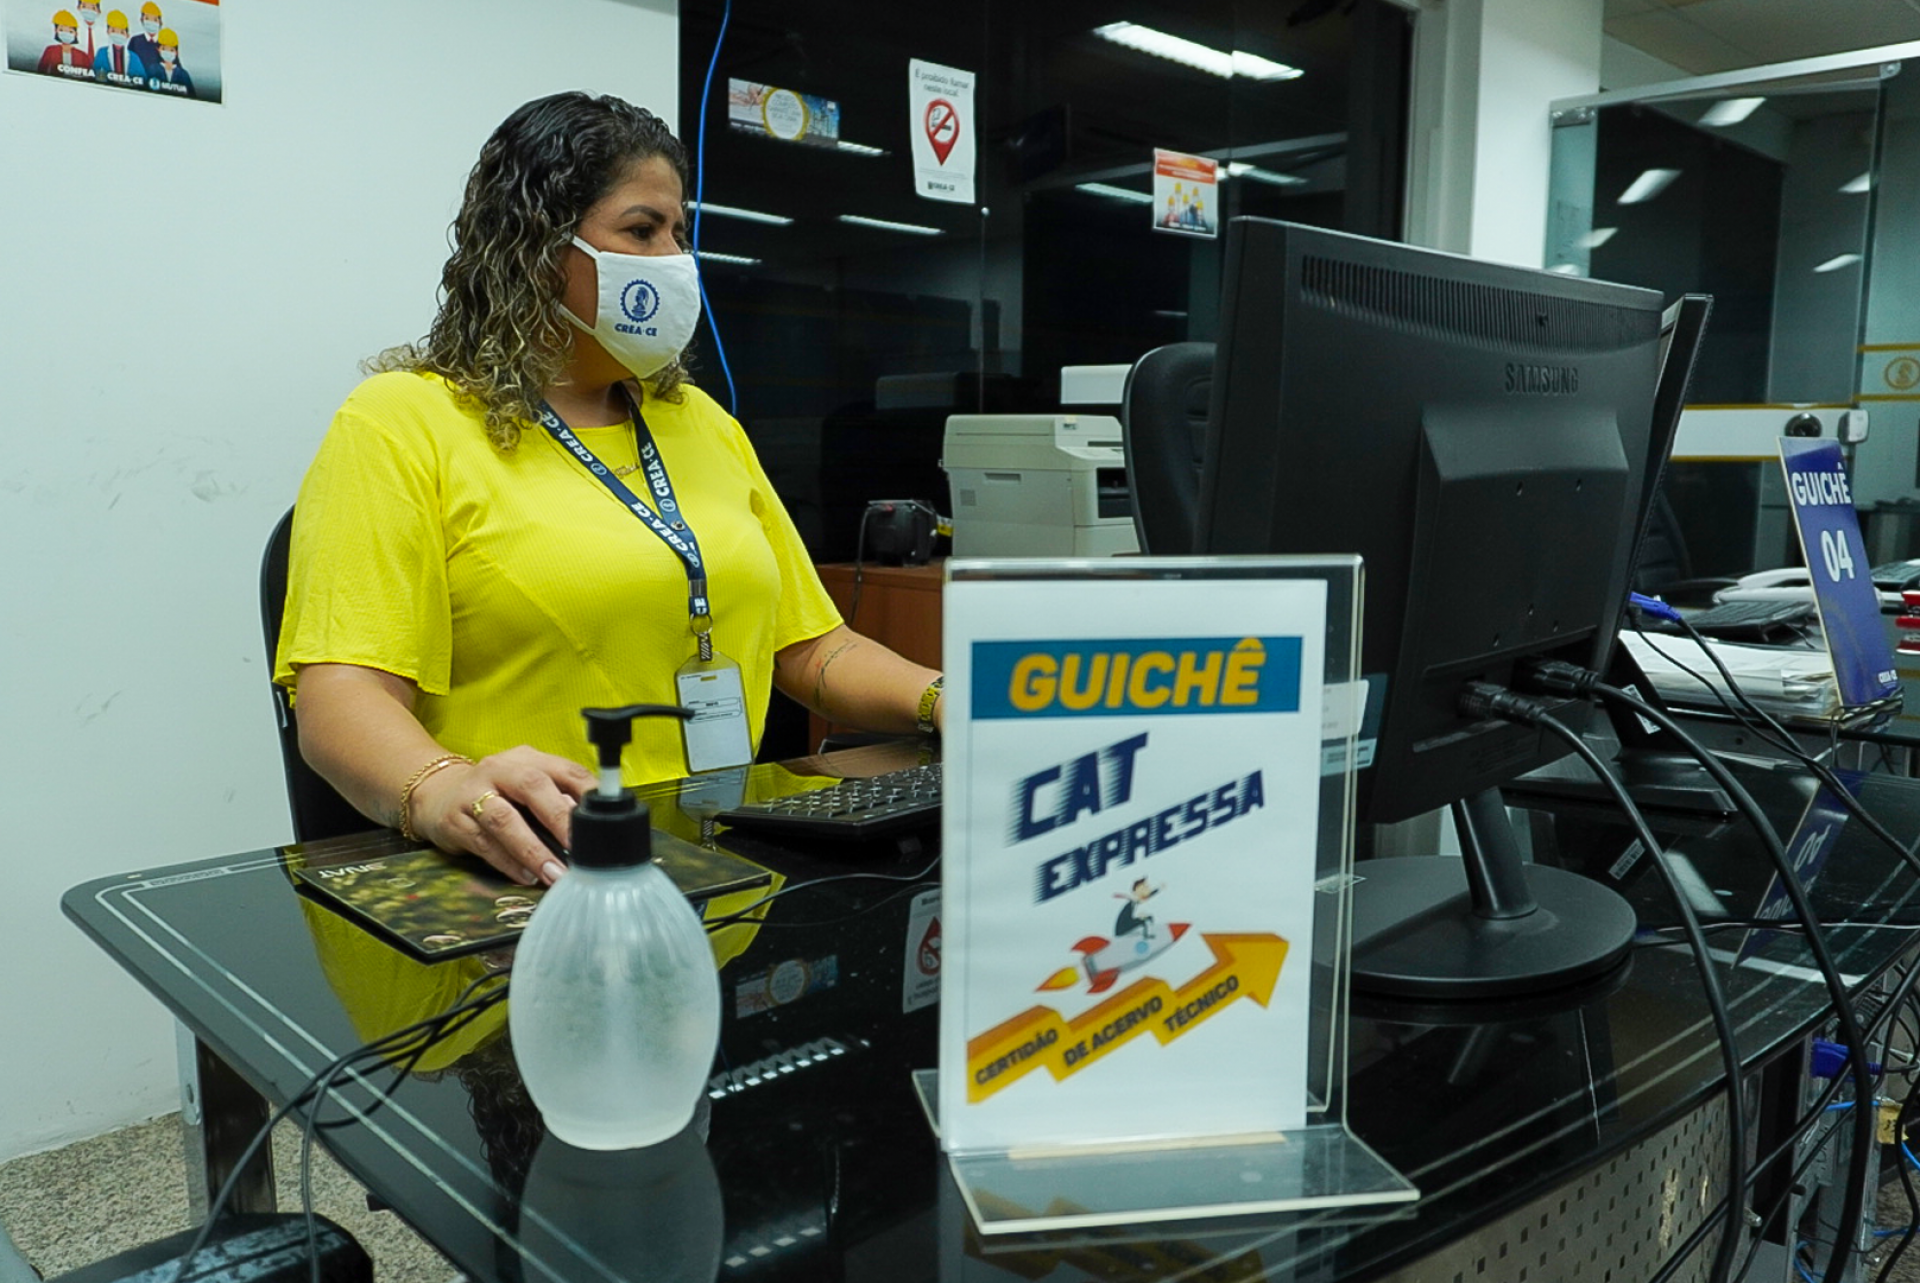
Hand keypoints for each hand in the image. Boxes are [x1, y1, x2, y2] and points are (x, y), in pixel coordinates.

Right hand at [408, 747, 595, 885]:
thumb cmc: (497, 795)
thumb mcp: (527, 788)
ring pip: (504, 819)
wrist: (436, 794)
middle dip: (560, 819)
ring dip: (532, 849)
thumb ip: (557, 800)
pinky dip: (507, 862)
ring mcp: (473, 792)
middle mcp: (501, 769)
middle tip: (580, 850)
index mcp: (529, 759)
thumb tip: (591, 827)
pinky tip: (526, 877)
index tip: (604, 821)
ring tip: (554, 873)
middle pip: (533, 787)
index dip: (588, 793)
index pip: (566, 770)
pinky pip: (483, 843)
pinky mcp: (454, 820)